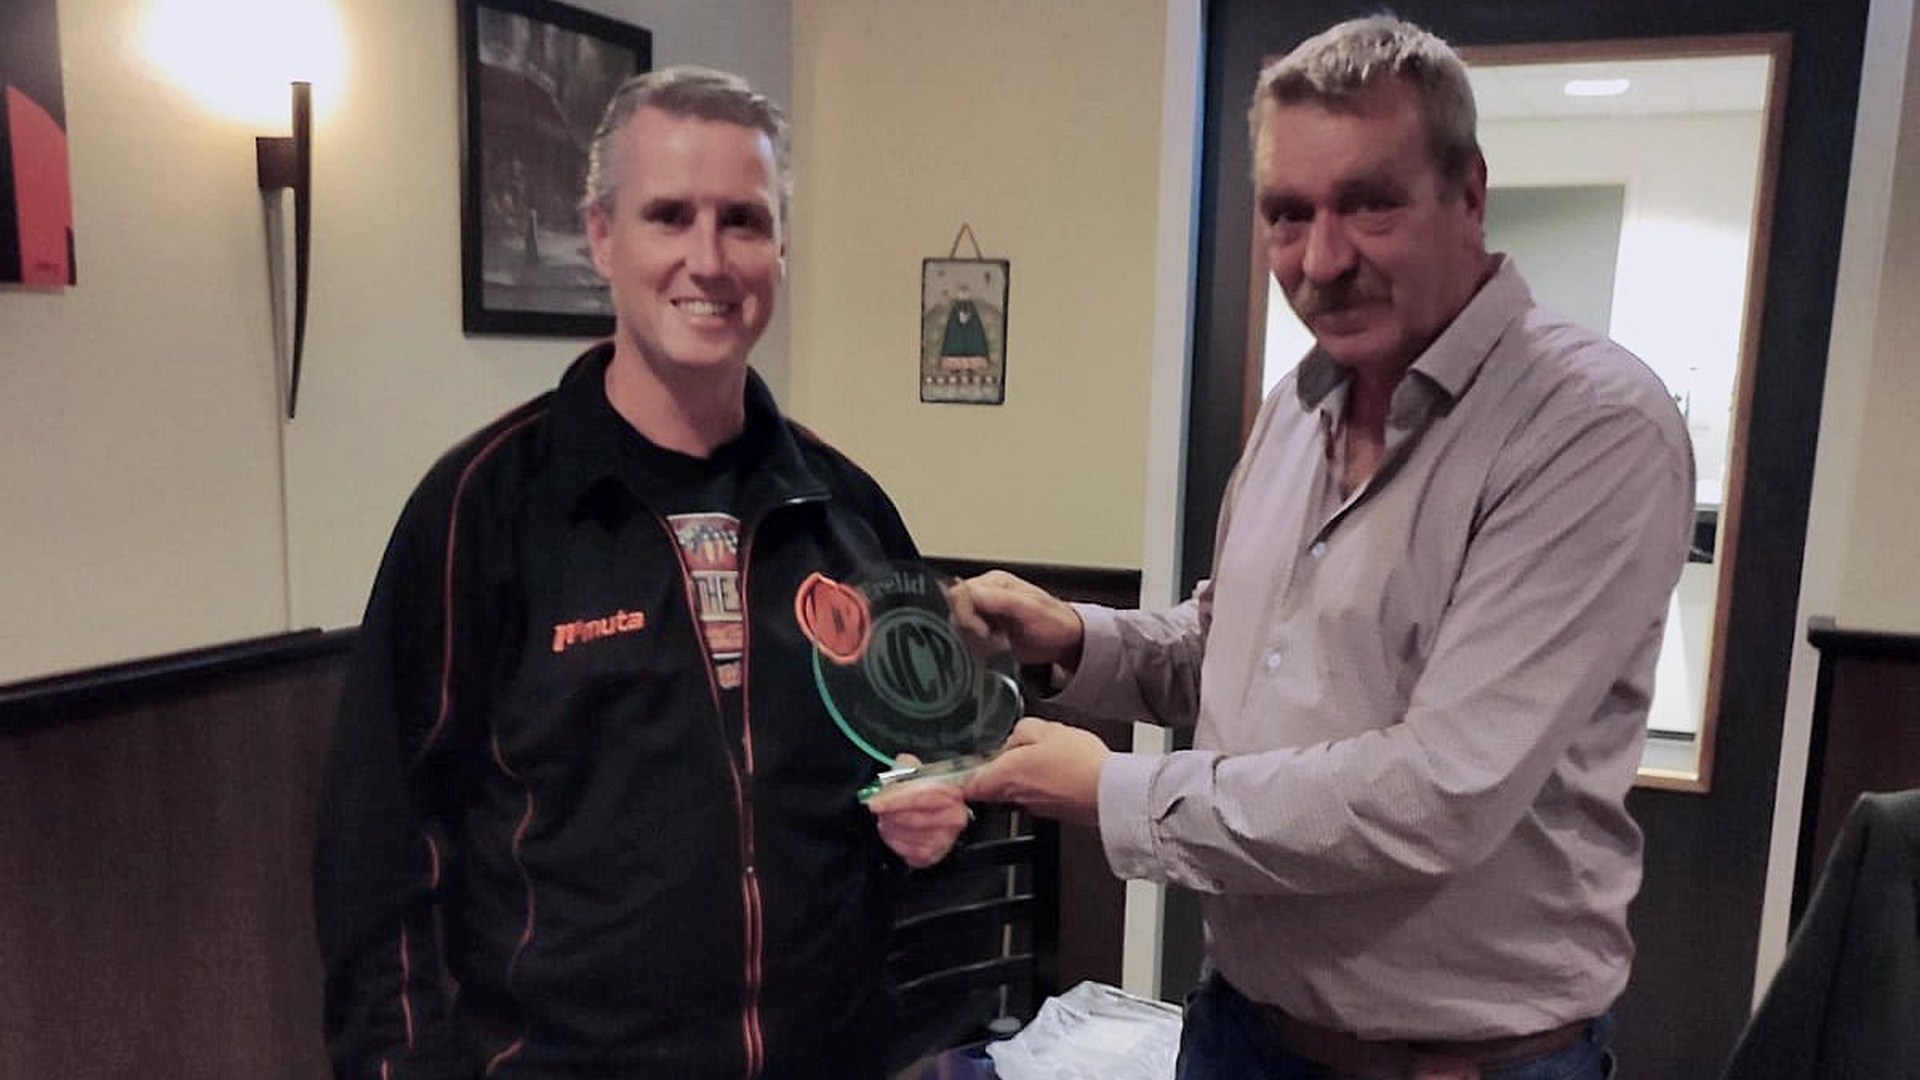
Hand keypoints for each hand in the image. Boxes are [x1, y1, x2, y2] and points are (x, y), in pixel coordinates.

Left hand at [867, 755, 971, 868]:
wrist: (929, 808)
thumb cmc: (921, 789)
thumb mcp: (913, 770)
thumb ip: (906, 766)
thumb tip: (899, 765)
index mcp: (953, 794)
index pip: (922, 798)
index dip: (896, 801)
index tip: (875, 803)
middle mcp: (955, 819)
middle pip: (915, 820)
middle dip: (891, 815)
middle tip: (879, 810)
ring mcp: (946, 839)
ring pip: (910, 837)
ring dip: (891, 828)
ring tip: (886, 820)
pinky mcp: (934, 856)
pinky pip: (909, 853)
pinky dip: (896, 842)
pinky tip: (893, 833)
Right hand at [959, 570, 1084, 668]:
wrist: (1069, 642)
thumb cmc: (1055, 622)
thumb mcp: (1028, 607)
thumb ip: (997, 599)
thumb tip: (964, 594)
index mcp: (993, 582)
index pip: (960, 593)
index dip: (964, 613)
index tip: (980, 630)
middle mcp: (985, 596)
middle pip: (955, 611)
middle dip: (969, 629)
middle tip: (992, 639)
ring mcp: (984, 616)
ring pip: (959, 628)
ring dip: (974, 640)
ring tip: (998, 643)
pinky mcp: (985, 634)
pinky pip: (968, 641)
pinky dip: (977, 649)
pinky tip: (995, 649)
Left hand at [964, 717, 1107, 827]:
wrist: (1111, 792)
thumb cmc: (1079, 762)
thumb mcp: (1045, 729)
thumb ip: (1021, 731)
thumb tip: (1015, 738)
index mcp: (1005, 775)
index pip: (969, 786)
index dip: (963, 777)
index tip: (961, 769)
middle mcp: (1016, 797)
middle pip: (993, 787)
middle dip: (998, 771)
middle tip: (1010, 753)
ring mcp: (1036, 808)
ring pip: (1017, 791)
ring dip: (1024, 776)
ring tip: (1044, 758)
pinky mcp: (1055, 813)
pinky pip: (1040, 796)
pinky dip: (1045, 785)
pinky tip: (1062, 771)